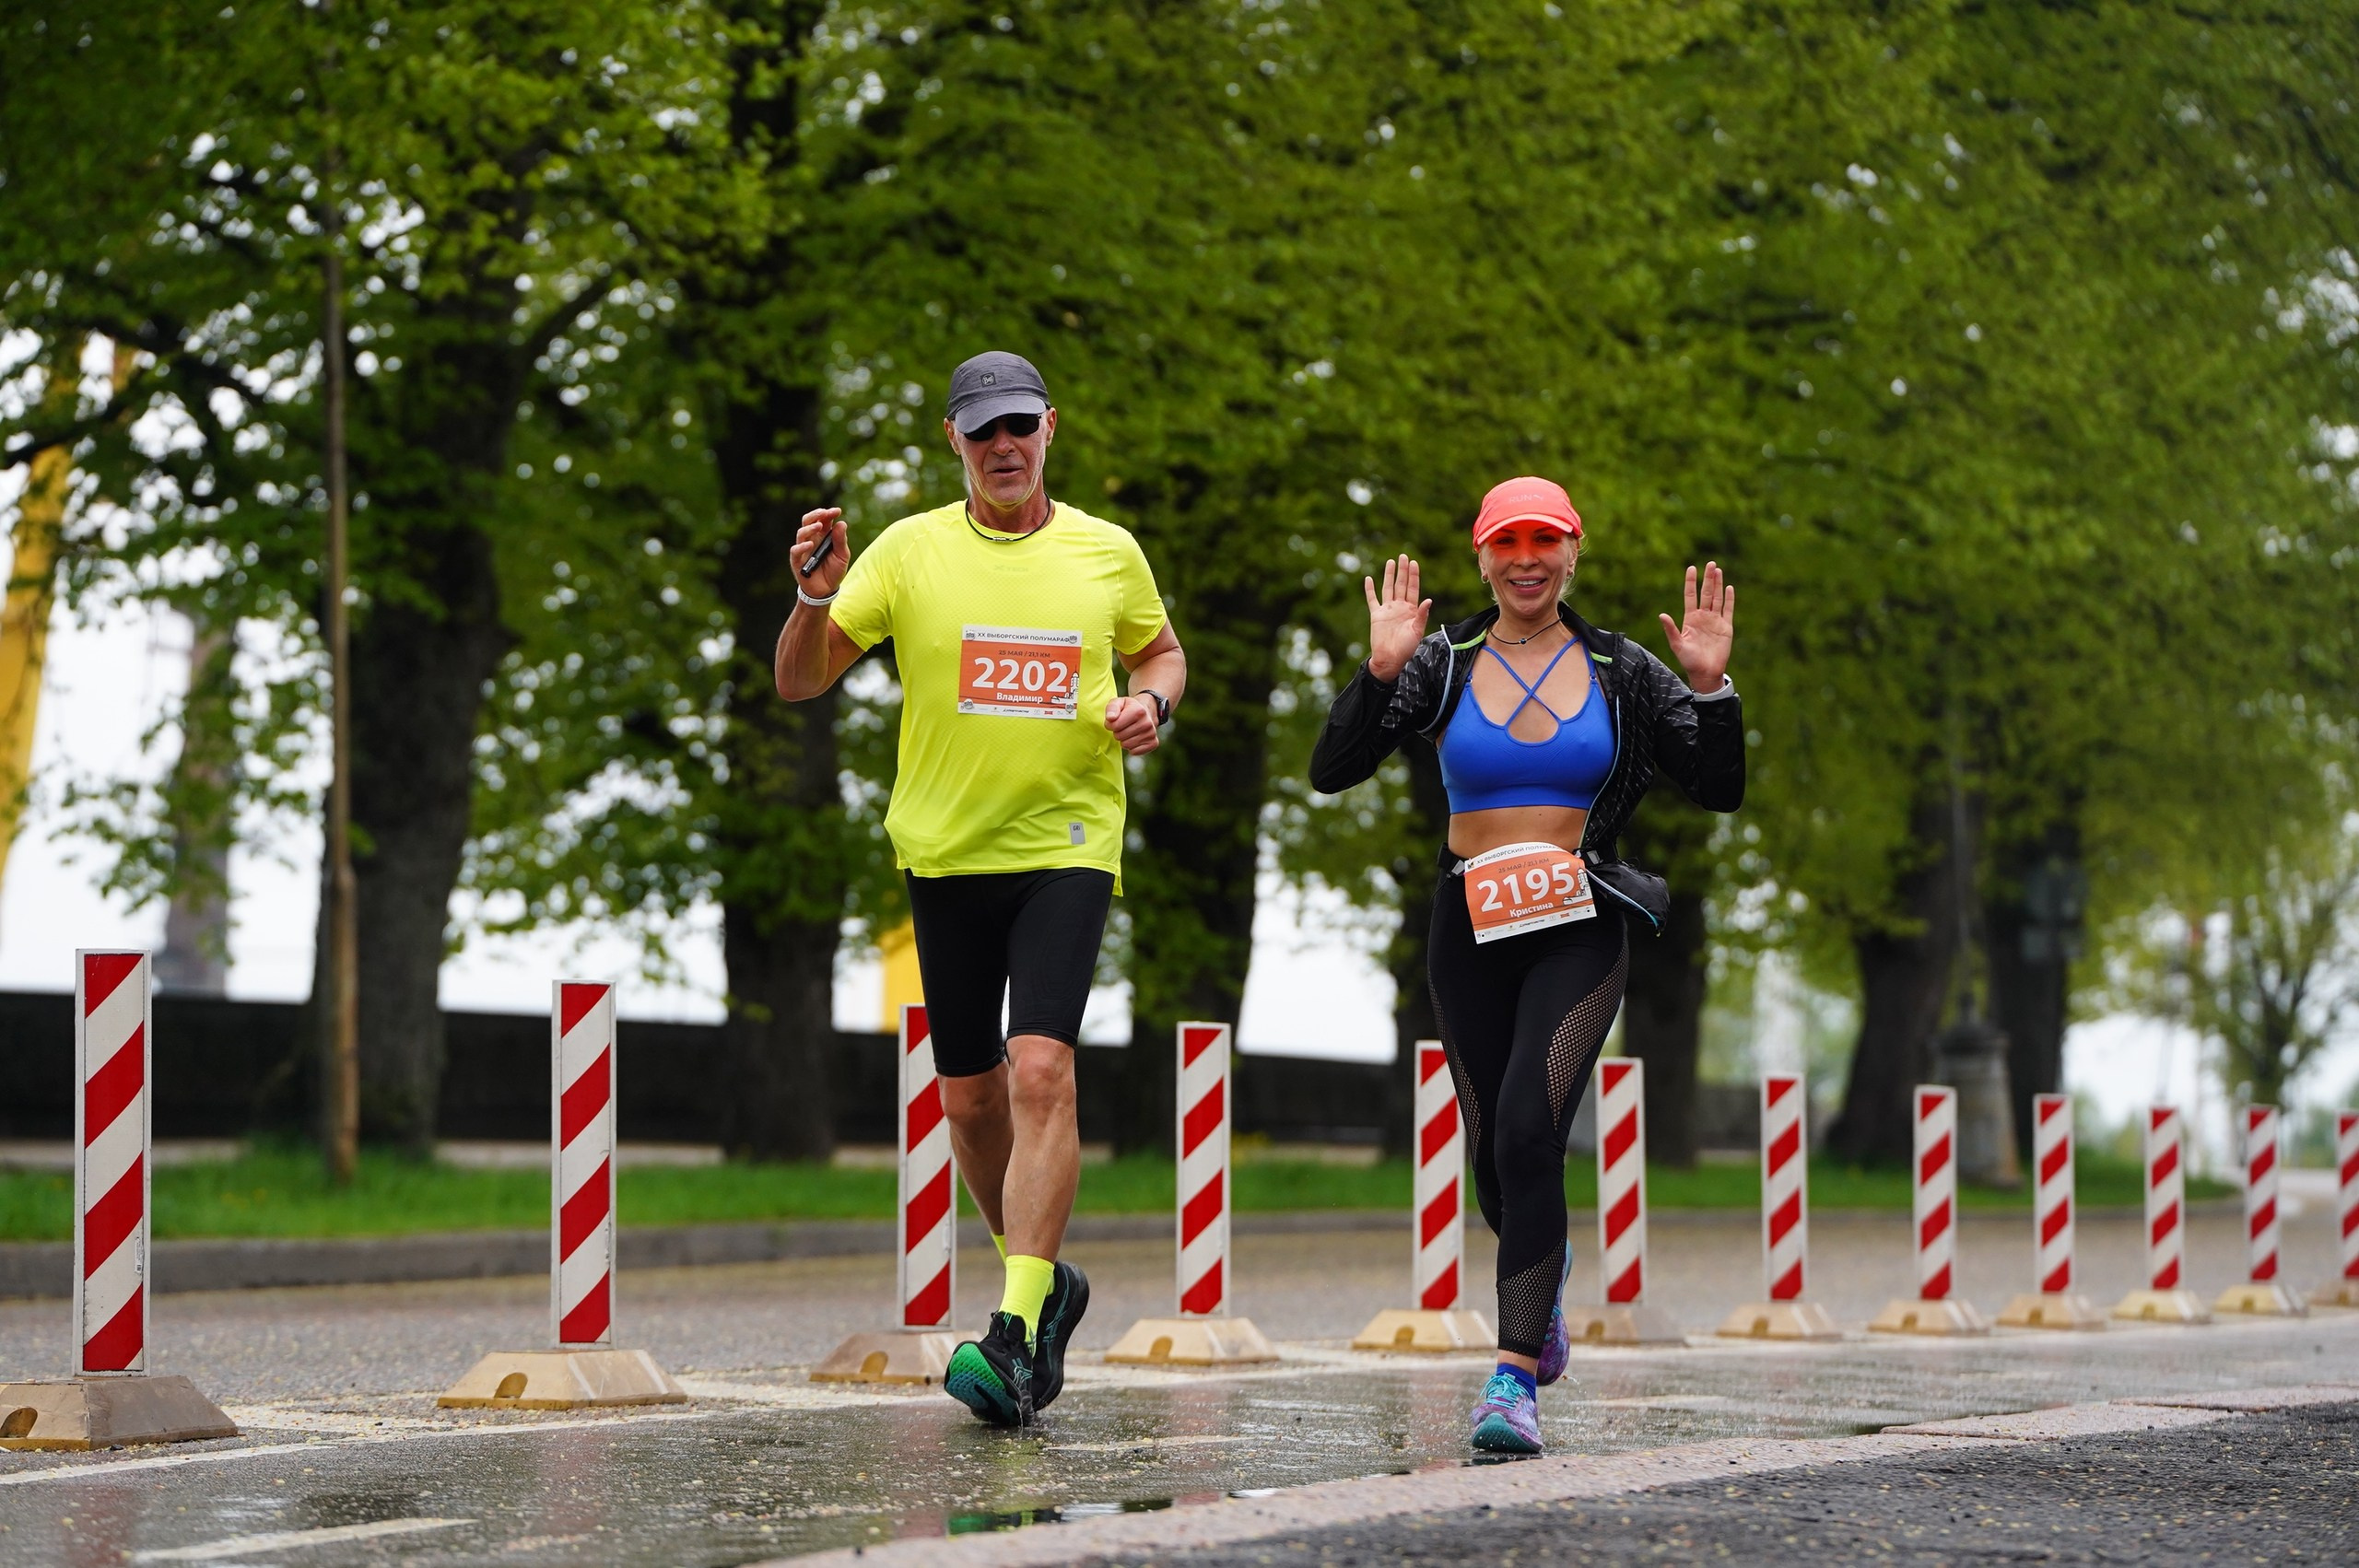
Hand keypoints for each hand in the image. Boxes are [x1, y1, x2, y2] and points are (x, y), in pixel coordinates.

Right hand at [791, 507, 848, 596]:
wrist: (826, 590)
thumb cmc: (834, 571)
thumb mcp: (842, 556)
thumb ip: (841, 540)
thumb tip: (842, 523)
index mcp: (823, 536)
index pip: (823, 520)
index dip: (828, 513)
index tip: (837, 510)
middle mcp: (811, 539)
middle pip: (808, 521)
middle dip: (816, 515)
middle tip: (824, 513)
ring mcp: (803, 549)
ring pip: (801, 533)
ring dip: (809, 528)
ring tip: (818, 526)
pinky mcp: (797, 561)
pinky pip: (795, 551)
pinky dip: (802, 546)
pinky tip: (810, 544)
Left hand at [1104, 696, 1160, 755]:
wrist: (1147, 712)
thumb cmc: (1129, 708)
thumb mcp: (1119, 702)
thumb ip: (1112, 708)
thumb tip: (1110, 718)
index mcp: (1138, 711)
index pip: (1114, 726)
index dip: (1111, 724)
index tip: (1115, 720)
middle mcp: (1147, 723)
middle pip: (1119, 736)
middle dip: (1118, 732)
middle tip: (1123, 726)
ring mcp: (1151, 734)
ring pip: (1126, 745)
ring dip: (1124, 740)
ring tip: (1129, 731)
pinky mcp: (1153, 743)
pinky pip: (1134, 752)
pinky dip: (1131, 747)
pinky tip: (1135, 738)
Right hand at [1363, 553, 1430, 681]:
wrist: (1390, 660)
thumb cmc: (1407, 648)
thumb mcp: (1417, 631)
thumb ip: (1422, 615)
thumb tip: (1428, 600)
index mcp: (1411, 610)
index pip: (1413, 588)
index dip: (1413, 576)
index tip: (1414, 563)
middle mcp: (1400, 607)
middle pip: (1401, 584)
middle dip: (1402, 571)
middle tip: (1403, 556)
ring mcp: (1388, 610)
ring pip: (1388, 588)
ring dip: (1389, 575)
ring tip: (1390, 562)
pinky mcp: (1376, 615)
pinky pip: (1372, 599)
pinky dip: (1370, 589)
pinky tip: (1369, 579)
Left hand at [1659, 561, 1733, 690]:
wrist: (1705, 672)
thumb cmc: (1689, 660)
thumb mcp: (1677, 644)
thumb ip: (1670, 629)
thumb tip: (1661, 615)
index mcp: (1690, 619)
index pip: (1690, 595)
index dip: (1691, 582)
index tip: (1691, 568)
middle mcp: (1703, 617)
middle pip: (1706, 593)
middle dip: (1708, 578)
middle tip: (1710, 563)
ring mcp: (1715, 621)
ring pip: (1717, 598)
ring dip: (1718, 584)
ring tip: (1718, 570)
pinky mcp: (1726, 627)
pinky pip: (1728, 610)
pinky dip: (1729, 599)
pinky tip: (1729, 587)